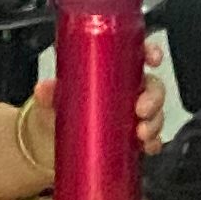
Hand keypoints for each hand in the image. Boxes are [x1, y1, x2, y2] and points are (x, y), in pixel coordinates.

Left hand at [19, 39, 172, 178]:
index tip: (152, 59)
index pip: (137, 55)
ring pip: (156, 113)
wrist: (48, 145)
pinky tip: (147, 147)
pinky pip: (151, 139)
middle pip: (153, 86)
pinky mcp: (131, 138)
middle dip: (154, 97)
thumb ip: (49, 92)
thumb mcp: (50, 99)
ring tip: (141, 134)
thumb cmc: (54, 110)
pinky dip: (153, 143)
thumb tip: (44, 88)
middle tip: (141, 110)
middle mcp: (125, 91)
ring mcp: (130, 115)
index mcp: (110, 71)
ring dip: (155, 122)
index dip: (151, 52)